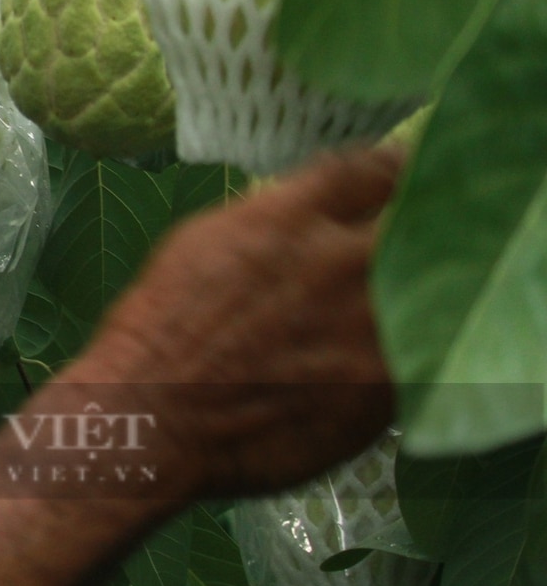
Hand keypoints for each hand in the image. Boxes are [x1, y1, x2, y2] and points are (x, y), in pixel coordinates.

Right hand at [66, 145, 399, 499]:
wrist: (156, 415)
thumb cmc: (162, 327)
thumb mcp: (206, 242)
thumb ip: (272, 220)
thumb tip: (314, 217)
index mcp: (288, 219)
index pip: (373, 171)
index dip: (394, 172)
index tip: (399, 181)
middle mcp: (338, 263)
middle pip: (417, 226)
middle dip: (417, 229)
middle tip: (409, 243)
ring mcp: (367, 326)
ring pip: (429, 294)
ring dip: (415, 294)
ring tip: (393, 307)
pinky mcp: (383, 387)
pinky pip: (419, 354)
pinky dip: (406, 351)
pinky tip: (375, 359)